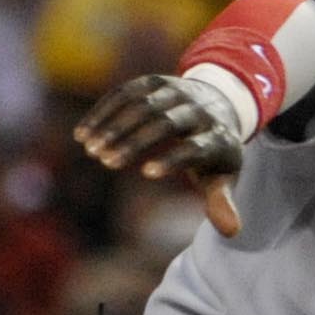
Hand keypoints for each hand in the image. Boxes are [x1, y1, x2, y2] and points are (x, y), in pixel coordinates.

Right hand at [72, 72, 246, 237]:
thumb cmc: (215, 153)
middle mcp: (197, 109)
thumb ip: (223, 202)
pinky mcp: (153, 82)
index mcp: (217, 136)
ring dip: (114, 126)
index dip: (173, 160)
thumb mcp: (223, 177)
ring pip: (141, 104)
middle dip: (135, 142)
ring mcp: (175, 91)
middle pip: (165, 123)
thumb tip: (232, 232)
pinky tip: (82, 133)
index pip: (196, 148)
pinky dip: (102, 112)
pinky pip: (125, 94)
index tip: (147, 174)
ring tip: (90, 150)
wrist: (218, 103)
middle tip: (106, 163)